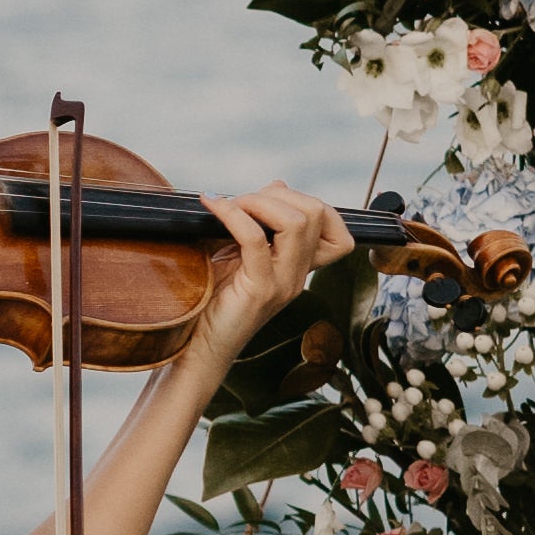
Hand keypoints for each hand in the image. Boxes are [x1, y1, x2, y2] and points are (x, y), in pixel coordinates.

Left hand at [187, 181, 352, 381]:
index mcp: (298, 267)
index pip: (337, 229)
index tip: (267, 202)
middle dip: (276, 194)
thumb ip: (260, 222)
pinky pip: (254, 238)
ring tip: (229, 206)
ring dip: (258, 201)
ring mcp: (283, 284)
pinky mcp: (260, 290)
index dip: (308, 203)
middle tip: (240, 202)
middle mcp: (298, 275)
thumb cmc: (212, 301)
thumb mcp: (240, 252)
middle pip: (316, 213)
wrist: (198, 348)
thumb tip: (277, 185)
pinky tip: (212, 206)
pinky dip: (232, 213)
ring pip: (296, 222)